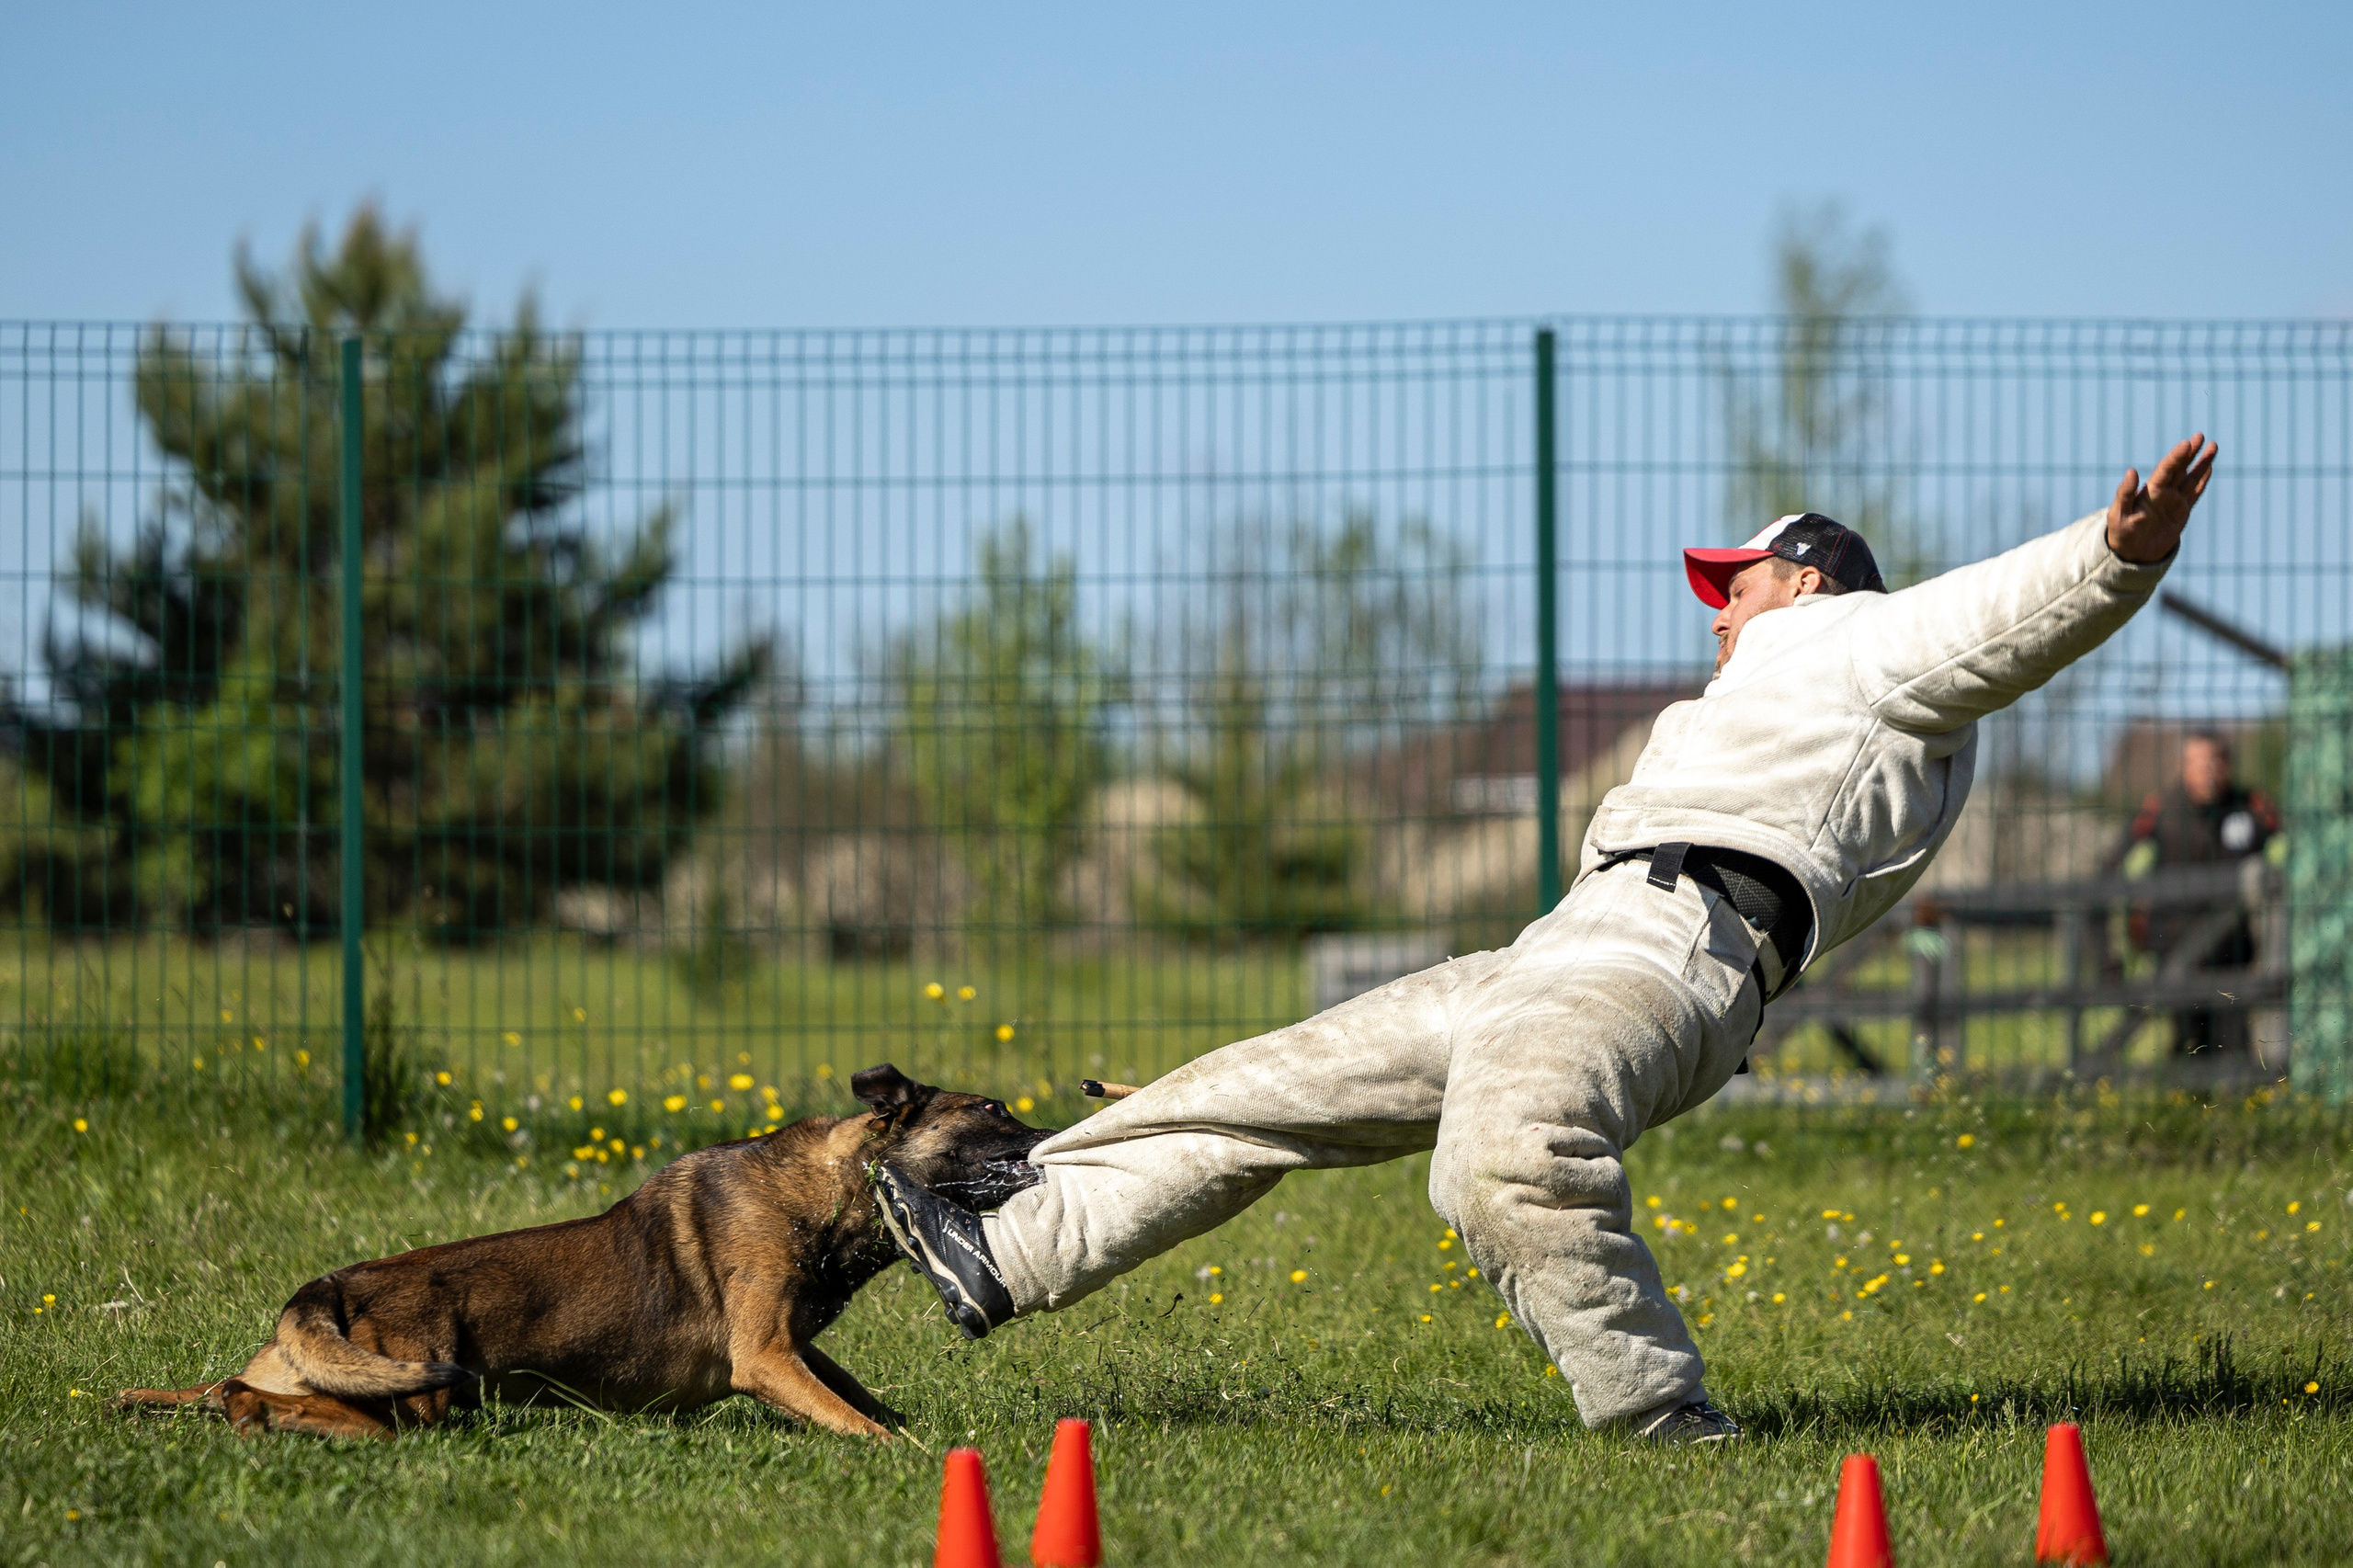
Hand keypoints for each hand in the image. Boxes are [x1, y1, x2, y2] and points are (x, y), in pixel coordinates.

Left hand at [2106, 435, 2216, 563]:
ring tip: (2212, 446)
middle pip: (2179, 468)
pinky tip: (2209, 468)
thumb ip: (2124, 494)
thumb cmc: (2121, 533)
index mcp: (2149, 491)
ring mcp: (2173, 501)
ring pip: (2190, 478)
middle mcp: (2163, 492)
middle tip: (2200, 436)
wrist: (2131, 553)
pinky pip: (2194, 493)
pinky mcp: (2181, 512)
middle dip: (2190, 453)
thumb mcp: (2118, 515)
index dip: (2176, 457)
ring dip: (2201, 463)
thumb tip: (2131, 471)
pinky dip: (2202, 481)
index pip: (2165, 470)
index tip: (2186, 443)